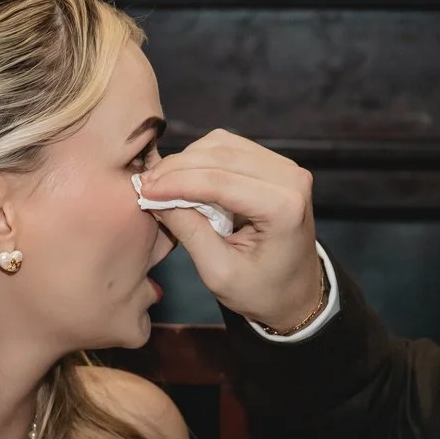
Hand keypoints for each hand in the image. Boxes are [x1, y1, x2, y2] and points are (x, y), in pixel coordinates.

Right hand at [138, 130, 324, 330]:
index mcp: (285, 207)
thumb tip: (155, 198)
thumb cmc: (262, 291)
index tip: (142, 191)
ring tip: (161, 185)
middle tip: (144, 186)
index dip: (177, 182)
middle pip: (221, 154)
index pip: (221, 181)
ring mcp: (285, 167)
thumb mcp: (220, 272)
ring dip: (187, 161)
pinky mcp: (274, 165)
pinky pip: (230, 148)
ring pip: (222, 145)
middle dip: (176, 168)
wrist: (297, 293)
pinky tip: (182, 180)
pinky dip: (201, 160)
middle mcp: (291, 178)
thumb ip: (189, 233)